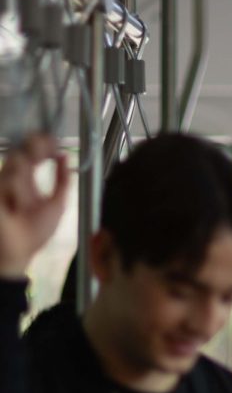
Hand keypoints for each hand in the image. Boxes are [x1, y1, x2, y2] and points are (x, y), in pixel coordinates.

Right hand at [0, 135, 69, 278]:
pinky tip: (14, 205)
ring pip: (16, 163)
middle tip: (46, 147)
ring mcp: (1, 180)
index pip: (33, 152)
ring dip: (23, 180)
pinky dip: (13, 189)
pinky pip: (8, 178)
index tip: (55, 141)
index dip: (43, 144)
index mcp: (27, 178)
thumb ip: (62, 182)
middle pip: (22, 150)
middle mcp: (12, 174)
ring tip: (21, 204)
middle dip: (36, 147)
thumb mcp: (55, 206)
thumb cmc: (35, 232)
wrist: (17, 251)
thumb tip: (65, 156)